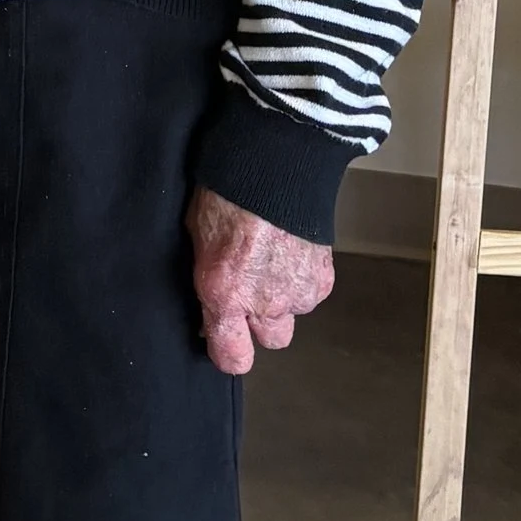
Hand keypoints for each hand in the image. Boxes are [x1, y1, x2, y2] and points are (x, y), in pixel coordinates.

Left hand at [187, 188, 333, 376]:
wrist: (275, 162)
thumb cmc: (227, 189)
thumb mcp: (197, 235)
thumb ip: (206, 277)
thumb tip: (210, 300)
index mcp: (225, 293)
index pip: (232, 358)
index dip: (227, 351)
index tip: (222, 337)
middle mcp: (264, 302)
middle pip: (270, 340)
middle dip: (260, 322)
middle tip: (250, 290)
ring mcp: (297, 292)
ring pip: (293, 314)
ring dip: (283, 296)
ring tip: (272, 260)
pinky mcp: (323, 276)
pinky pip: (311, 293)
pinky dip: (302, 278)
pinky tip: (290, 250)